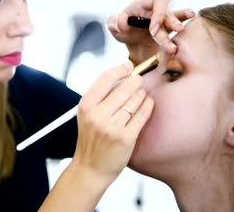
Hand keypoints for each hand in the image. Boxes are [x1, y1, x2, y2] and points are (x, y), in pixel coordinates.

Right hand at [71, 63, 153, 183]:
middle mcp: (97, 115)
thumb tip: (124, 75)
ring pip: (135, 100)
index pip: (105, 78)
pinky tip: (148, 103)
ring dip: (142, 94)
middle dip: (135, 81)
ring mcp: (112, 127)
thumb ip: (101, 96)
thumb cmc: (92, 138)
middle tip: (139, 81)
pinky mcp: (126, 138)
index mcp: (86, 106)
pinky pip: (142, 114)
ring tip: (142, 95)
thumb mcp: (87, 115)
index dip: (120, 69)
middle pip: (124, 87)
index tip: (128, 66)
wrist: (90, 168)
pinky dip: (148, 105)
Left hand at [107, 0, 195, 63]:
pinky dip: (186, 17)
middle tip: (176, 29)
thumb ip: (115, 22)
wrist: (131, 42)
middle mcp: (156, 9)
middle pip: (168, 10)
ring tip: (181, 30)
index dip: (159, 14)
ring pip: (173, 20)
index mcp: (144, 3)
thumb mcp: (113, 27)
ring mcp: (164, 18)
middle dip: (170, 20)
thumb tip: (122, 17)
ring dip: (177, 25)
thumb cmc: (122, 30)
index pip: (158, 0)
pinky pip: (180, 20)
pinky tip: (192, 16)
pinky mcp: (169, 28)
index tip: (153, 30)